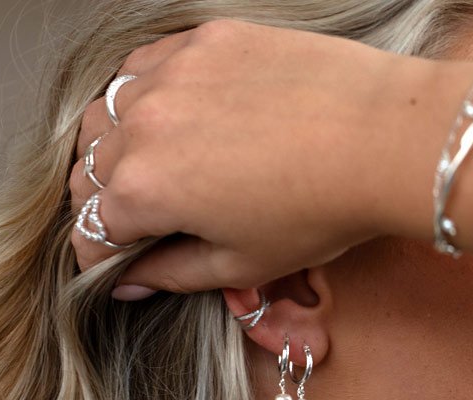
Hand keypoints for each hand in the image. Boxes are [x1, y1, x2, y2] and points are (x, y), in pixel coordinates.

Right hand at [69, 18, 413, 295]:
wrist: (384, 138)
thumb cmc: (317, 211)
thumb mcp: (239, 265)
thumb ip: (169, 275)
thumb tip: (128, 284)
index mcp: (144, 192)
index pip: (90, 231)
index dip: (97, 257)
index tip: (112, 262)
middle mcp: (140, 129)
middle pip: (88, 175)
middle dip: (103, 206)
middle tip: (138, 221)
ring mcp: (169, 76)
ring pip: (103, 117)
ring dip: (113, 150)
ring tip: (149, 167)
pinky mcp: (199, 41)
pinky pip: (140, 68)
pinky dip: (140, 97)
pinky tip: (169, 115)